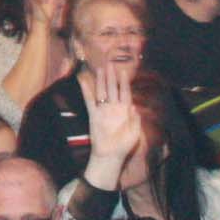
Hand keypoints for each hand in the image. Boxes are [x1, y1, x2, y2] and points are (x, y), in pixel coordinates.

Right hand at [80, 57, 143, 188]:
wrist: (110, 155)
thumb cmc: (124, 145)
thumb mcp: (135, 132)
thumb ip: (135, 118)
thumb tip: (133, 105)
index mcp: (125, 111)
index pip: (125, 92)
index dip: (124, 82)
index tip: (123, 71)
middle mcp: (114, 108)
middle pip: (113, 88)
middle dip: (111, 76)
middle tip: (109, 64)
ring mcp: (103, 110)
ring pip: (102, 91)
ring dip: (101, 80)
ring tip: (100, 69)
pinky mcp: (94, 115)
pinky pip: (89, 100)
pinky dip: (86, 90)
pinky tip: (84, 81)